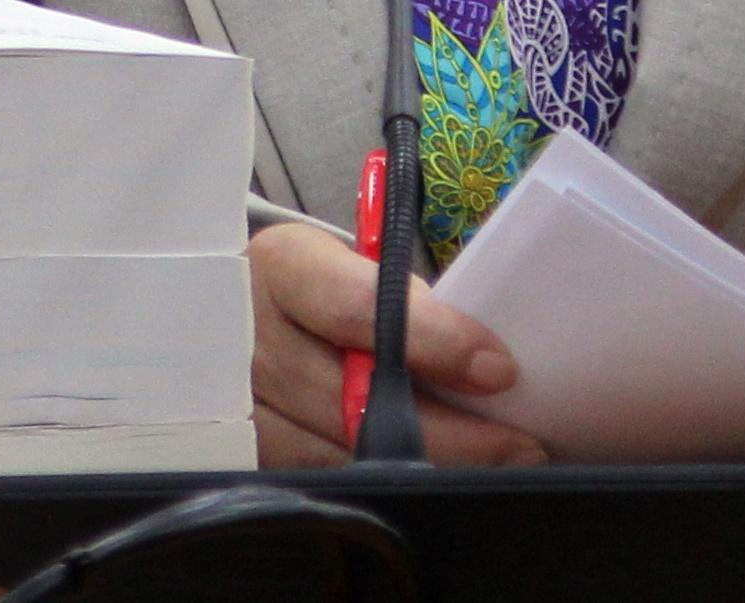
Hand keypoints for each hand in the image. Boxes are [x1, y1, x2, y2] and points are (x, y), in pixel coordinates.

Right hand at [249, 218, 544, 465]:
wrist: (226, 311)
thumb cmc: (304, 283)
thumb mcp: (340, 262)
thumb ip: (392, 298)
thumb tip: (471, 357)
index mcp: (282, 268)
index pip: (361, 308)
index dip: (434, 340)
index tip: (496, 368)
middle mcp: (252, 339)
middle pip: (357, 401)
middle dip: (449, 430)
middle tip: (518, 442)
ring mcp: (240, 408)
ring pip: (342, 454)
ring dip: (426, 466)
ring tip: (494, 467)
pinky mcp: (245, 455)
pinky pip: (323, 479)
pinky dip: (384, 482)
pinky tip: (431, 478)